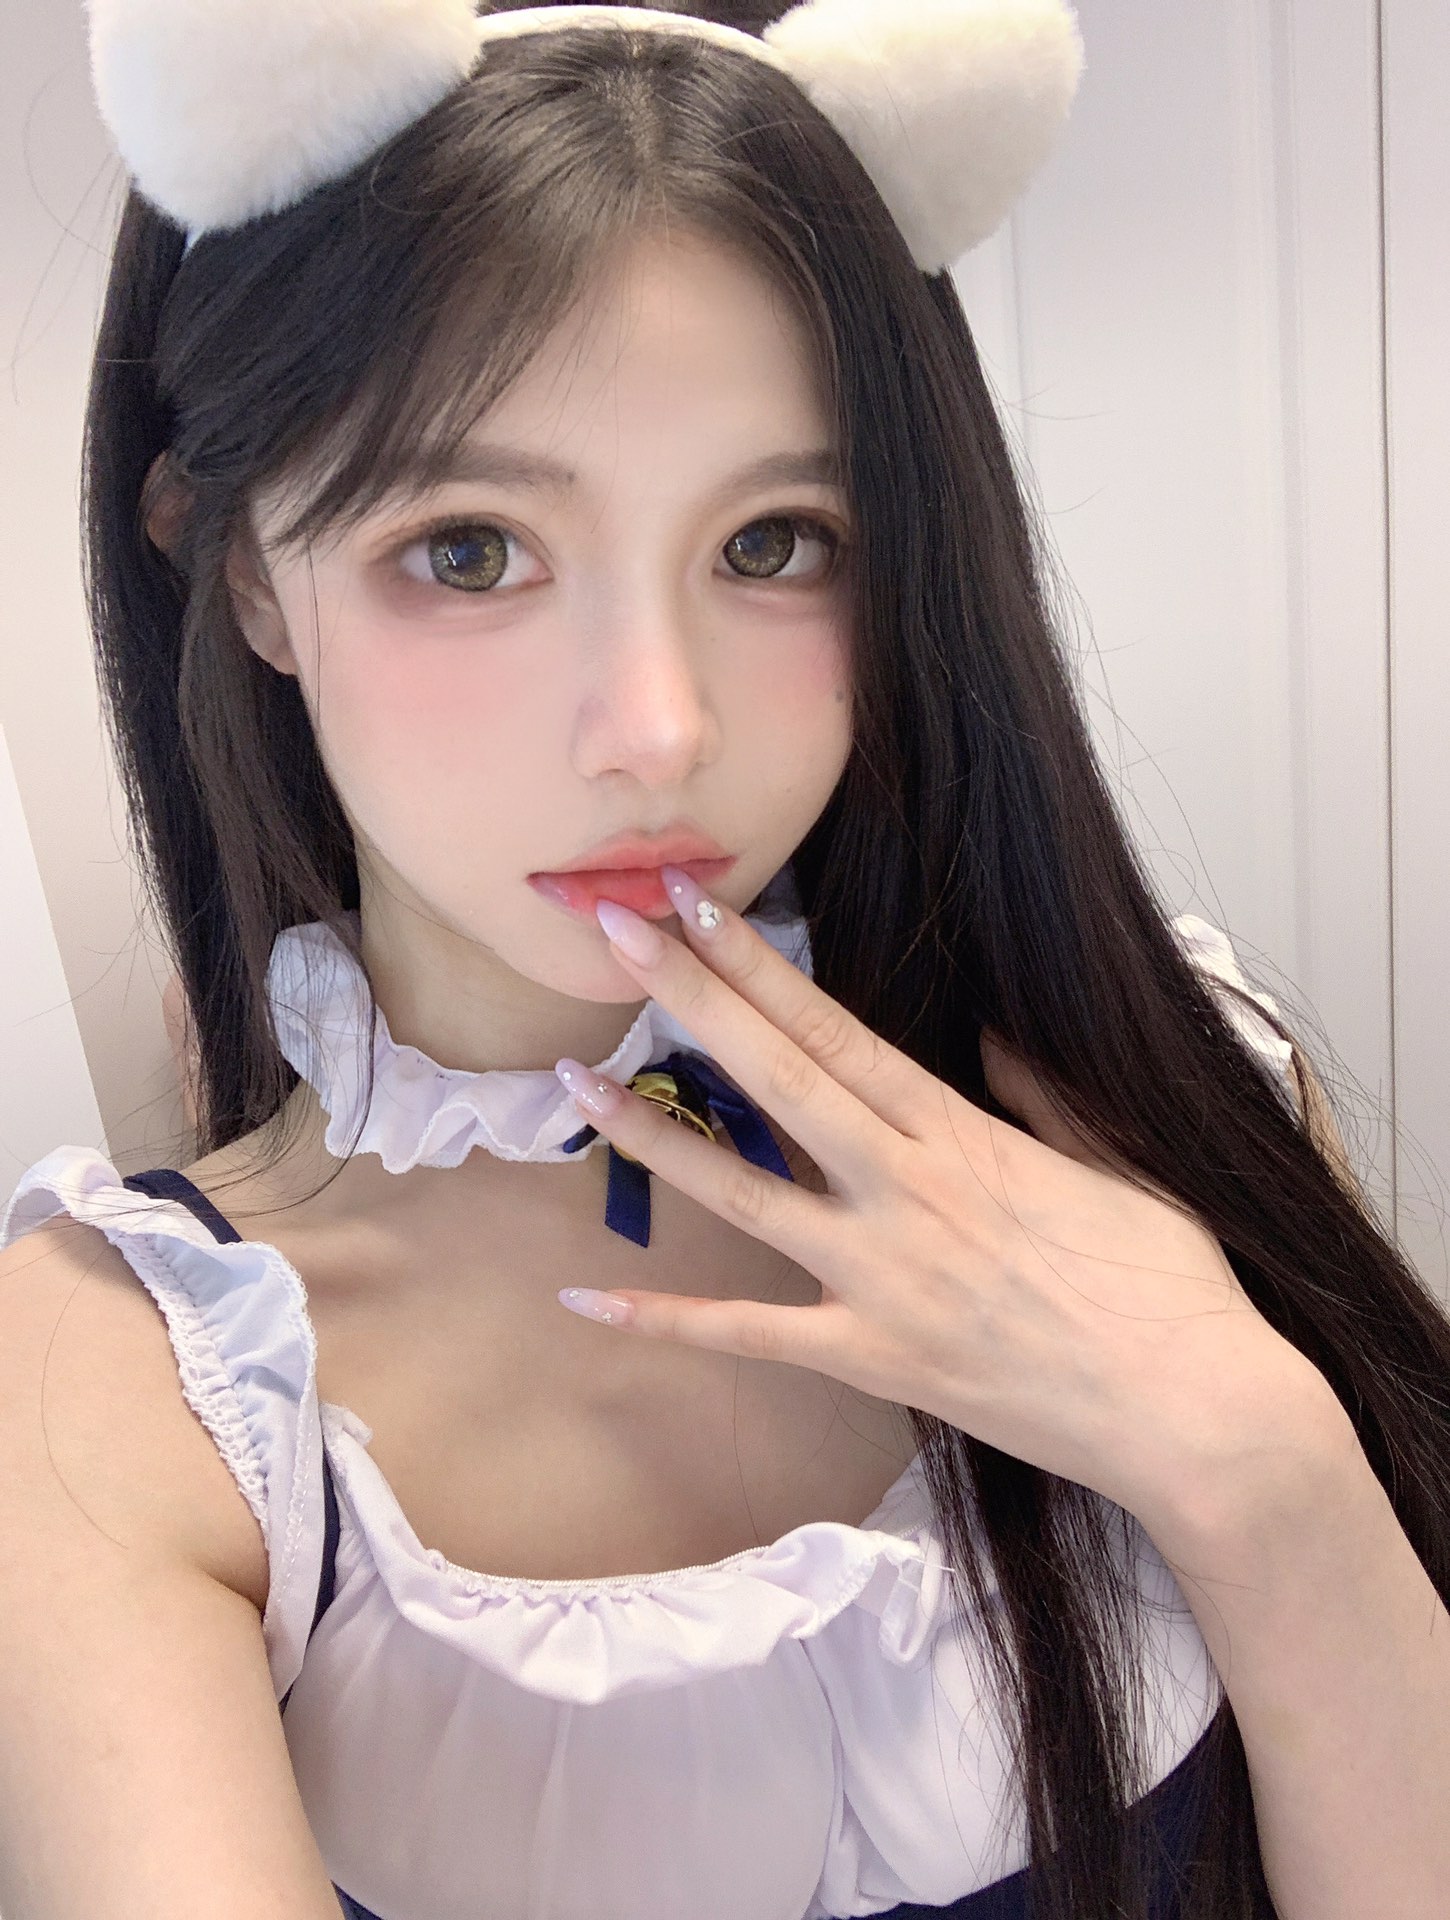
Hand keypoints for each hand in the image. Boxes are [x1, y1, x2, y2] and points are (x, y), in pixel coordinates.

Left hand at [554, 866, 1329, 1533]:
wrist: (1196, 1414)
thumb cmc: (1170, 1284)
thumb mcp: (1117, 1161)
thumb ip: (1043, 1091)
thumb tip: (990, 1032)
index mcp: (963, 1136)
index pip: (839, 1032)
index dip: (761, 968)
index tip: (701, 911)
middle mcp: (906, 1195)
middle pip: (778, 1081)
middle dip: (693, 1001)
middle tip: (617, 938)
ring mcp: (879, 1279)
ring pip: (742, 1194)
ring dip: (653, 1135)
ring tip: (574, 1081)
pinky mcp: (870, 1358)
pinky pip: (749, 1335)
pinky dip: (667, 1318)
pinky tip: (587, 1296)